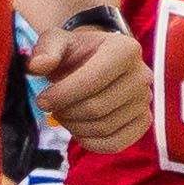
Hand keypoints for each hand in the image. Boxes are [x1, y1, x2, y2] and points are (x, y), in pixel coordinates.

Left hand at [24, 10, 151, 152]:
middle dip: (66, 112)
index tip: (42, 101)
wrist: (94, 61)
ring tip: (63, 115)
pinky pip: (116, 143)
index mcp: (125, 49)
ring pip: (104, 127)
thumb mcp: (57, 41)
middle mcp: (142, 75)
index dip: (62, 94)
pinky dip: (90, 143)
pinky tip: (77, 131)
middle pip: (97, 107)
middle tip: (51, 108)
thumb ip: (45, 50)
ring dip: (74, 127)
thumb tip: (38, 65)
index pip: (93, 79)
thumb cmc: (74, 52)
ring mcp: (145, 100)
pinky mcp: (143, 121)